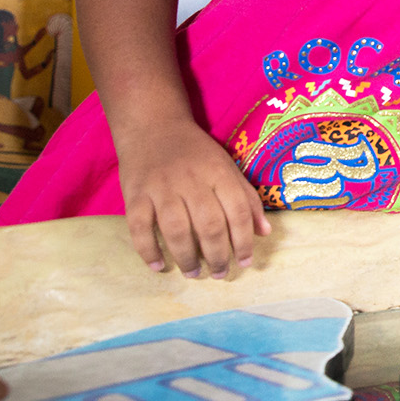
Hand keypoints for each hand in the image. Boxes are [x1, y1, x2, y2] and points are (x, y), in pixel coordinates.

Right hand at [120, 119, 270, 278]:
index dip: (244, 241)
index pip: (238, 211)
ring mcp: (161, 188)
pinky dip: (148, 250)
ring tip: (194, 273)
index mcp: (218, 173)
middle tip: (220, 273)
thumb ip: (247, 198)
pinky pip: (140, 227)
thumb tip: (264, 233)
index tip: (245, 262)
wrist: (153, 126)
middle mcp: (191, 180)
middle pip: (209, 225)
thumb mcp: (228, 166)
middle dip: (217, 256)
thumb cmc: (196, 152)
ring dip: (187, 257)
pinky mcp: (135, 194)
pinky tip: (159, 266)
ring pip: (176, 230)